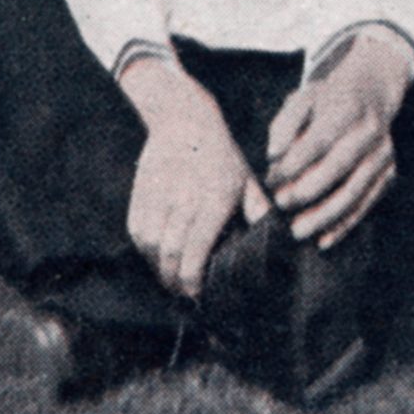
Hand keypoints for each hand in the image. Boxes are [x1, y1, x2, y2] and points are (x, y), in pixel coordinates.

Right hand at [118, 56, 270, 301]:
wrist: (184, 118)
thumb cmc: (221, 155)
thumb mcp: (246, 180)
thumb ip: (258, 212)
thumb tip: (276, 242)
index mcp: (214, 198)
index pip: (196, 251)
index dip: (192, 281)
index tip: (197, 294)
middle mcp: (184, 198)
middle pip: (171, 254)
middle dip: (174, 282)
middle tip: (183, 294)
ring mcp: (159, 194)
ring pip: (150, 245)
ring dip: (157, 268)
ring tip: (169, 278)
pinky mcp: (141, 191)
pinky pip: (136, 230)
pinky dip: (144, 249)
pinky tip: (155, 256)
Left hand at [264, 28, 413, 250]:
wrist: (373, 91)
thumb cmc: (327, 101)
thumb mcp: (303, 98)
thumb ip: (284, 125)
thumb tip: (273, 156)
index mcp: (347, 105)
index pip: (318, 139)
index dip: (294, 163)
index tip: (270, 182)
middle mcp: (370, 129)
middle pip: (338, 166)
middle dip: (306, 190)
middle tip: (280, 206)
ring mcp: (383, 153)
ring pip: (354, 190)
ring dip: (324, 215)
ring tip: (297, 231)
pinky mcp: (389, 173)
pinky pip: (366, 204)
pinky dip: (345, 224)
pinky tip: (323, 240)